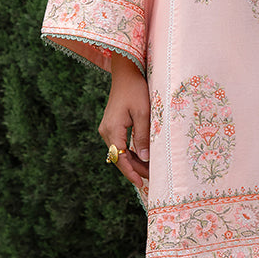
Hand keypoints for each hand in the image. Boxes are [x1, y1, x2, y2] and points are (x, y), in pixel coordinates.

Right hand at [97, 54, 149, 184]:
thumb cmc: (136, 90)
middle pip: (120, 158)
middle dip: (134, 169)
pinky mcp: (111, 126)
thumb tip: (144, 159)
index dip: (131, 172)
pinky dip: (130, 152)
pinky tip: (142, 157)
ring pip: (120, 152)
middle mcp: (106, 131)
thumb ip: (143, 136)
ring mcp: (107, 129)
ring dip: (133, 161)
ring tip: (150, 170)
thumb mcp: (144, 113)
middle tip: (152, 178)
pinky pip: (120, 144)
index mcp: (112, 129)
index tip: (142, 184)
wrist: (126, 73)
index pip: (121, 158)